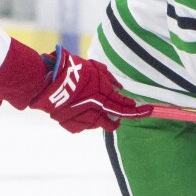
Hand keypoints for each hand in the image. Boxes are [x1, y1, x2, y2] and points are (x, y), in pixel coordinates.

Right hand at [29, 47, 151, 131]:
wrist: (47, 81)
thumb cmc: (71, 69)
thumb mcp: (95, 68)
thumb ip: (109, 79)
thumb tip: (120, 88)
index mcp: (103, 97)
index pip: (126, 108)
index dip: (138, 111)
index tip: (148, 111)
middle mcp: (95, 111)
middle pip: (113, 122)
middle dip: (117, 120)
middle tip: (117, 115)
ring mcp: (82, 120)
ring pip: (97, 125)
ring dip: (99, 118)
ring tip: (91, 107)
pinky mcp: (69, 124)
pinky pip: (82, 126)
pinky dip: (84, 121)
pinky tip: (79, 111)